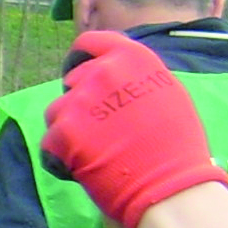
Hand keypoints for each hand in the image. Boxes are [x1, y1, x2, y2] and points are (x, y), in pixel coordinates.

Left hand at [40, 29, 226, 227]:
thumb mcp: (166, 93)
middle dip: (80, 102)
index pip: (90, 42)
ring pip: (57, 112)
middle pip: (73, 81)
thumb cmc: (178, 145)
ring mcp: (80, 102)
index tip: (79, 72)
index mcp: (131, 56)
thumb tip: (115, 76)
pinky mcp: (63, 134)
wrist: (169, 185)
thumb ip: (135, 77)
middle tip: (98, 129)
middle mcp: (102, 72)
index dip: (80, 58)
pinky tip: (82, 171)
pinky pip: (49, 144)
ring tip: (94, 152)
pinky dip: (60, 159)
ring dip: (68, 130)